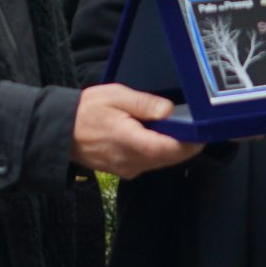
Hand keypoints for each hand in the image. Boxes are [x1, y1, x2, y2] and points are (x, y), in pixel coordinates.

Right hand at [71, 84, 203, 179]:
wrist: (59, 132)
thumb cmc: (85, 111)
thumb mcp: (114, 96)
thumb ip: (143, 103)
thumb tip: (169, 110)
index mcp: (131, 142)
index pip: (171, 149)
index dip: (193, 142)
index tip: (206, 130)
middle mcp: (133, 162)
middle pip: (171, 158)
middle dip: (187, 144)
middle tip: (200, 127)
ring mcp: (129, 169)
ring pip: (162, 162)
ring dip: (174, 148)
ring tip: (182, 128)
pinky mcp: (125, 170)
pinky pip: (150, 163)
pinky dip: (160, 151)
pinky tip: (159, 135)